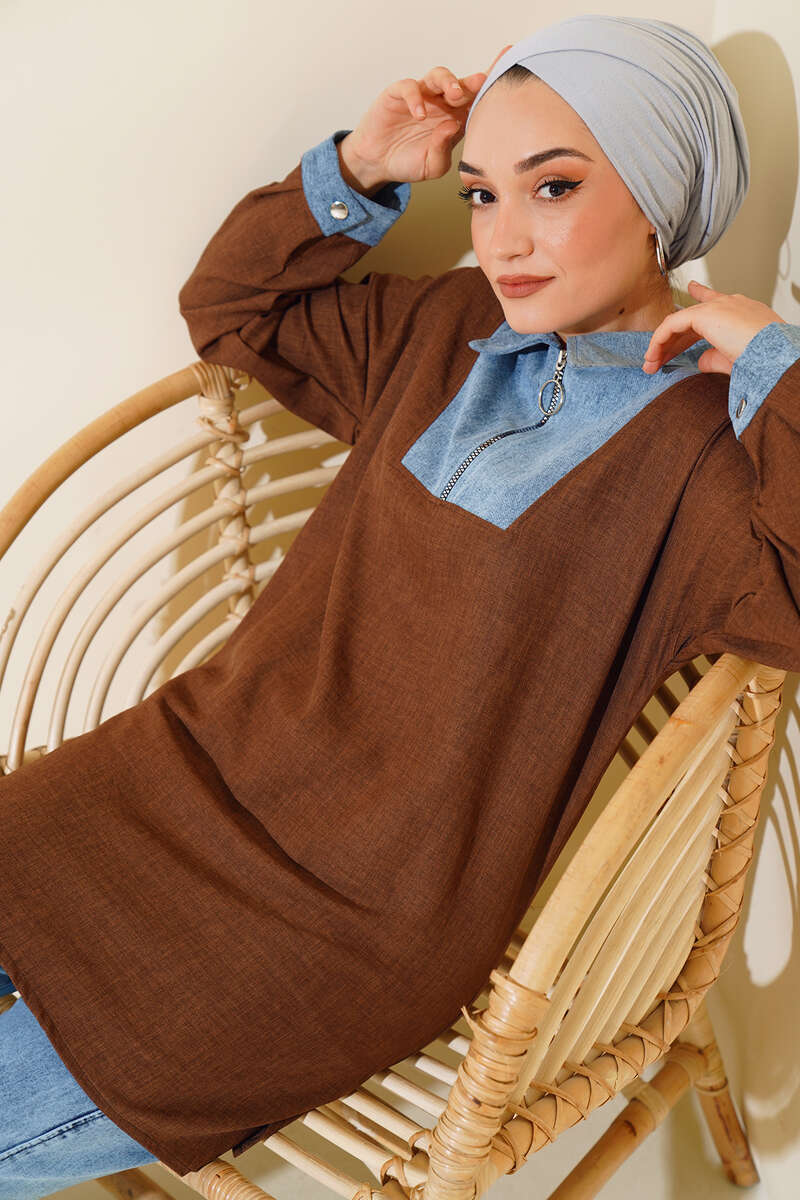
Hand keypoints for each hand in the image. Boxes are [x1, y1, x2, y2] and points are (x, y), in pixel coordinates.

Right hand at [343, 45, 510, 187]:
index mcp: (455, 117)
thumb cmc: (409, 162)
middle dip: (472, 82)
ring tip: (453, 94)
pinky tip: (419, 113)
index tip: (508, 67)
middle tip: (479, 85)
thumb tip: (451, 126)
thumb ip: (443, 150)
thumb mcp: (432, 166)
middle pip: (461, 83)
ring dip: (449, 81)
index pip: (476, 97)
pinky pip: (409, 87)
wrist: (378, 164)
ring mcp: (421, 96)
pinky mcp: (397, 95)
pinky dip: (416, 97)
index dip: (491, 81)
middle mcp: (440, 102)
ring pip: (438, 75)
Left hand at [642, 280, 786, 376]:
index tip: (693, 288)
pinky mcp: (704, 314)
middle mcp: (729, 304)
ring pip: (679, 322)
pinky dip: (659, 341)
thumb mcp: (735, 358)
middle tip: (657, 358)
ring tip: (651, 364)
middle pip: (691, 318)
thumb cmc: (764, 358)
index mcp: (741, 311)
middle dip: (672, 340)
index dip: (701, 297)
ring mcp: (717, 306)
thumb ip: (715, 357)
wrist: (775, 353)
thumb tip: (701, 361)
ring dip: (662, 344)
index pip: (715, 302)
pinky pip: (671, 325)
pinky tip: (653, 356)